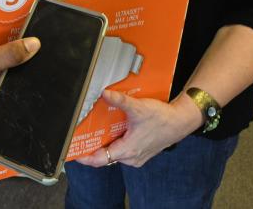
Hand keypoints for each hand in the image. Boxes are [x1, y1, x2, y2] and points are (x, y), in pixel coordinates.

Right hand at [0, 37, 40, 116]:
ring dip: (8, 57)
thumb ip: (11, 53)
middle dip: (19, 52)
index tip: (29, 35)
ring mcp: (2, 91)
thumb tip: (34, 45)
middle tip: (8, 42)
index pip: (34, 65)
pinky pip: (3, 73)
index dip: (33, 49)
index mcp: (14, 85)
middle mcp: (10, 90)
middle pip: (24, 67)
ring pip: (12, 69)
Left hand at [76, 89, 201, 167]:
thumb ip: (120, 101)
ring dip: (105, 142)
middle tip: (82, 133)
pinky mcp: (140, 152)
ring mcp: (136, 156)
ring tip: (95, 128)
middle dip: (93, 145)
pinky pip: (122, 149)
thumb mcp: (138, 108)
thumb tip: (104, 94)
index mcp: (127, 151)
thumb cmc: (161, 118)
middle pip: (104, 155)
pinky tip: (113, 128)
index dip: (84, 156)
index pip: (99, 159)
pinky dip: (115, 140)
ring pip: (113, 152)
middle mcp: (130, 158)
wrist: (179, 122)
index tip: (73, 151)